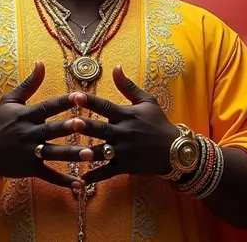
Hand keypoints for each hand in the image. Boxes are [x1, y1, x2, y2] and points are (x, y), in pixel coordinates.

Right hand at [0, 61, 91, 188]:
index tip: (79, 95)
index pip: (47, 107)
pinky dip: (64, 182)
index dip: (63, 101)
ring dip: (71, 155)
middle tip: (83, 124)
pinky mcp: (30, 169)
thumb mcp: (10, 100)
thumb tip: (42, 62)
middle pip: (50, 130)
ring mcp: (30, 153)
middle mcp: (29, 134)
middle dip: (66, 128)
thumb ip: (29, 83)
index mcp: (26, 115)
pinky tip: (80, 185)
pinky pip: (49, 175)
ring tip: (90, 154)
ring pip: (53, 153)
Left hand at [73, 65, 179, 184]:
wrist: (175, 150)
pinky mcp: (125, 167)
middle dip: (87, 127)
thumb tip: (115, 67)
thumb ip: (128, 86)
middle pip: (101, 129)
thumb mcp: (147, 101)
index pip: (105, 106)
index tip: (75, 96)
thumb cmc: (159, 123)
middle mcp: (123, 133)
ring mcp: (124, 151)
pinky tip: (80, 179)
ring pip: (102, 152)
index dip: (91, 101)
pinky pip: (107, 172)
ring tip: (72, 152)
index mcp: (127, 115)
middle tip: (70, 123)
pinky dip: (94, 176)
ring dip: (87, 152)